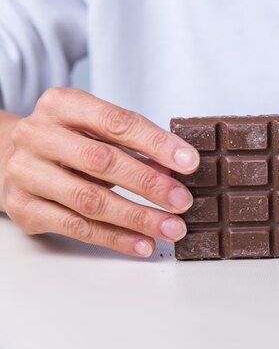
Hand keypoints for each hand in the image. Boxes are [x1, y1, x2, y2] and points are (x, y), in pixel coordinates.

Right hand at [0, 88, 199, 256]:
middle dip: (149, 184)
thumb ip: (133, 146)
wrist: (10, 158)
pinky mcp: (24, 208)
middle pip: (102, 162)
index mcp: (62, 105)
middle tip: (182, 200)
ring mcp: (27, 173)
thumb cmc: (67, 141)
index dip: (157, 143)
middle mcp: (38, 135)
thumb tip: (175, 171)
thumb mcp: (97, 132)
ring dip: (138, 217)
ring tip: (172, 228)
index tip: (189, 162)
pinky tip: (143, 243)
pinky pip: (77, 227)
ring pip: (90, 200)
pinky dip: (116, 238)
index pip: (117, 122)